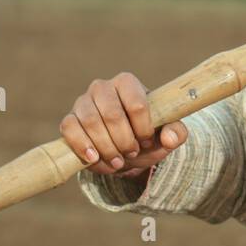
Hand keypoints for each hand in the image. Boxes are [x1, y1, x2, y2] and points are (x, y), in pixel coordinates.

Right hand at [60, 72, 187, 177]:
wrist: (123, 150)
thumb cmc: (146, 137)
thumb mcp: (165, 136)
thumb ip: (176, 133)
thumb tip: (169, 137)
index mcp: (128, 83)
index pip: (137, 104)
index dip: (143, 129)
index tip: (147, 141)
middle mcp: (103, 87)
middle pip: (113, 115)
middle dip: (124, 141)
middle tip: (131, 154)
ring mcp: (83, 102)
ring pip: (91, 123)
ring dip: (106, 148)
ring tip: (118, 161)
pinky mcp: (69, 119)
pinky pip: (70, 129)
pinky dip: (82, 146)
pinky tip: (94, 158)